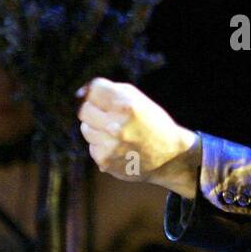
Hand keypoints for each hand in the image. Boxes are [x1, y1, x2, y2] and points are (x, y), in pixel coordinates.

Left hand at [76, 77, 199, 197]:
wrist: (170, 157)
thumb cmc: (152, 122)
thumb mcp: (139, 100)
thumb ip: (111, 91)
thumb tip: (81, 93)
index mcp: (126, 106)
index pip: (92, 90)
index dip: (97, 93)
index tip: (103, 97)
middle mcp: (116, 126)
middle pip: (84, 110)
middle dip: (94, 110)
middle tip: (109, 115)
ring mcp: (109, 145)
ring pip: (86, 129)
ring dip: (97, 128)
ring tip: (117, 133)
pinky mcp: (105, 161)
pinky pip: (92, 146)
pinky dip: (102, 145)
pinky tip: (120, 147)